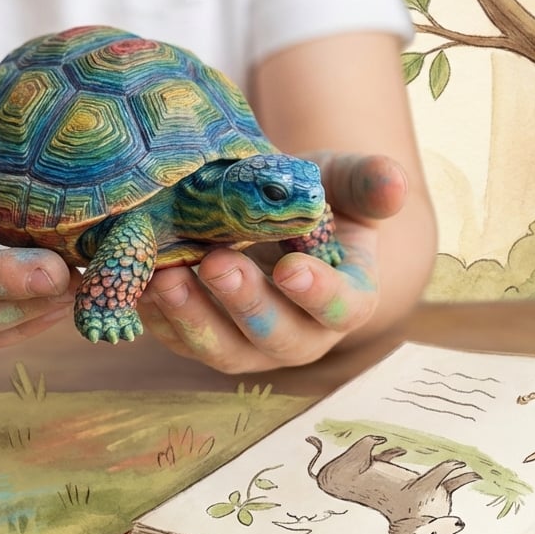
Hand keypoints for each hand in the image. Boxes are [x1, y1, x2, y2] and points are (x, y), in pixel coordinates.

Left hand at [140, 153, 404, 372]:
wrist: (265, 213)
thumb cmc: (312, 197)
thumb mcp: (339, 181)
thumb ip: (366, 182)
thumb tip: (395, 181)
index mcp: (348, 299)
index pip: (342, 308)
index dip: (318, 292)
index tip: (292, 266)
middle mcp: (301, 334)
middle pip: (278, 338)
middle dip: (246, 305)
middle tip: (216, 263)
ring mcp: (248, 345)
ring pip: (224, 352)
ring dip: (194, 320)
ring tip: (166, 279)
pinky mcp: (201, 340)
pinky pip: (179, 342)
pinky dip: (158, 319)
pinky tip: (139, 283)